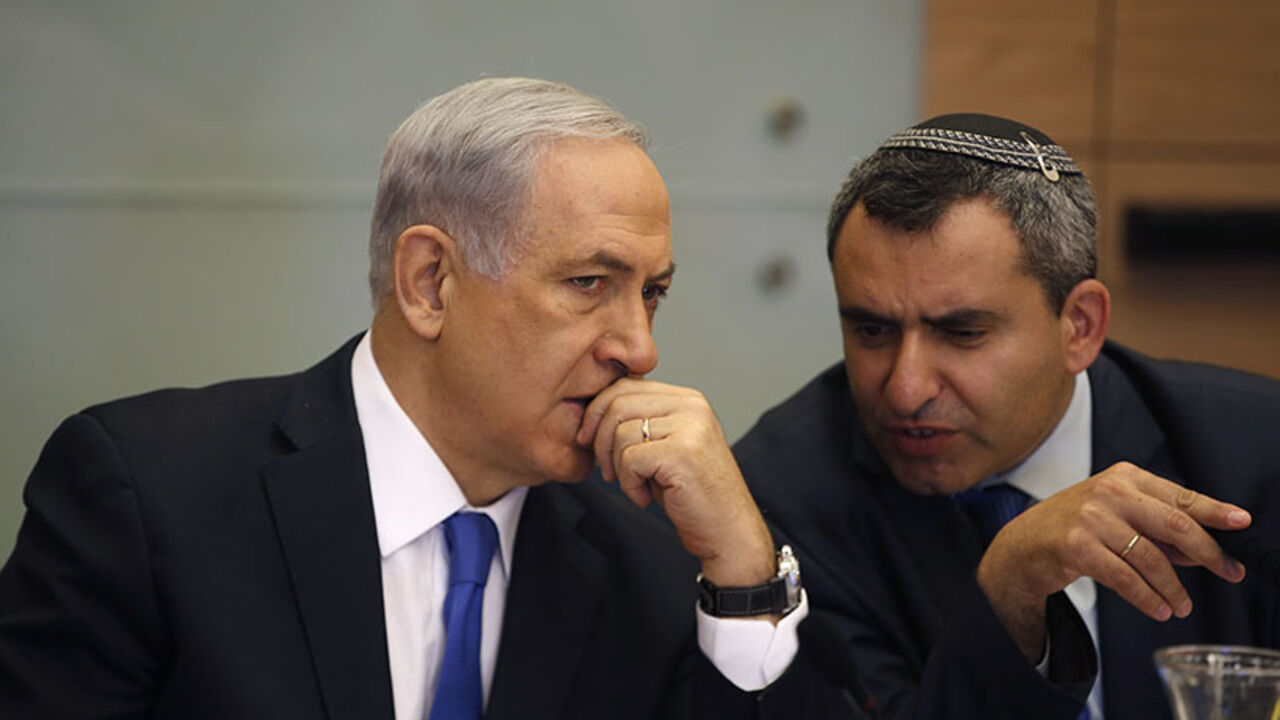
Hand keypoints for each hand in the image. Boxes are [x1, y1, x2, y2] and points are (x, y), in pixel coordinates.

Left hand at [576, 378, 775, 589]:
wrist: (727, 530)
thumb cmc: (692, 494)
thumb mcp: (665, 447)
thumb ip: (642, 421)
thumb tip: (595, 409)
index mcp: (687, 399)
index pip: (626, 385)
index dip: (597, 412)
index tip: (588, 438)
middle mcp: (692, 406)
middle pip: (618, 403)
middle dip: (600, 440)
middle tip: (606, 470)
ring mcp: (689, 428)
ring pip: (621, 433)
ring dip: (617, 467)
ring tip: (636, 486)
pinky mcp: (682, 453)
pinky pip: (630, 460)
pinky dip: (629, 485)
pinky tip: (645, 497)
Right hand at [977, 462, 1250, 659]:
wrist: (1022, 543)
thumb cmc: (1075, 526)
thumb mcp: (1116, 515)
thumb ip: (1156, 528)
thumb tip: (1202, 551)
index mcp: (1125, 477)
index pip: (1180, 495)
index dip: (1214, 511)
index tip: (1242, 522)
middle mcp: (1110, 492)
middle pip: (1174, 524)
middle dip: (1208, 552)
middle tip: (1229, 572)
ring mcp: (1092, 518)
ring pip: (1151, 558)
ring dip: (1174, 587)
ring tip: (1182, 606)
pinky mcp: (1077, 546)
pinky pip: (1125, 578)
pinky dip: (1147, 598)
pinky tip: (1159, 608)